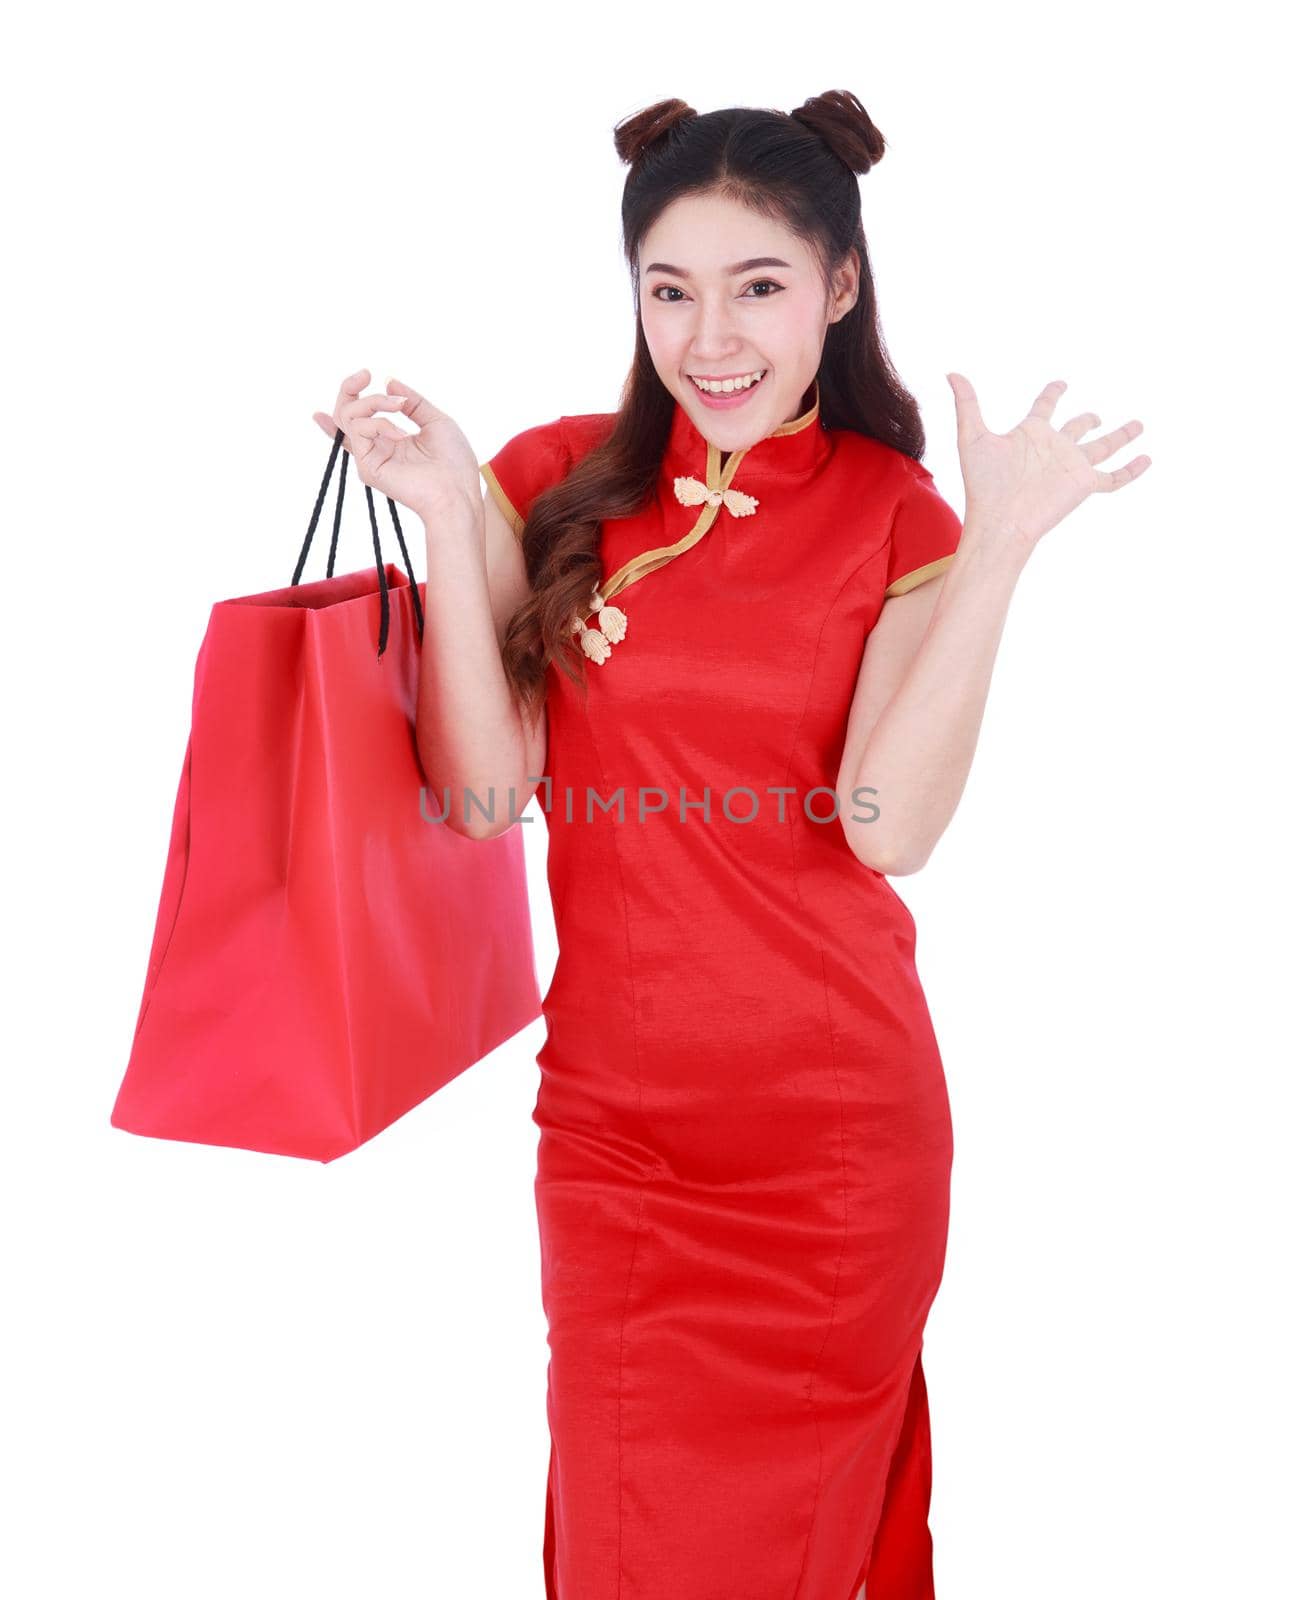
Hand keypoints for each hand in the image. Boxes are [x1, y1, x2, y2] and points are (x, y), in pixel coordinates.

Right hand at [313, 369, 481, 517]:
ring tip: (399, 406)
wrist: (458, 491)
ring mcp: (370, 457)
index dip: (350, 394)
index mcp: (390, 438)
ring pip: (348, 417)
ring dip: (374, 401)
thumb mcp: (435, 420)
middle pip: (344, 414)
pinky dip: (379, 422)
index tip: (365, 375)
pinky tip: (401, 433)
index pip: (358, 417)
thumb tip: (388, 381)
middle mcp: (376, 447)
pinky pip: (359, 430)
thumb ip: (412, 402)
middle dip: (349, 389)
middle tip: (366, 374)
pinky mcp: (368, 467)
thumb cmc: (453, 462)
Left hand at [945, 374, 1150, 553]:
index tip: (1061, 384)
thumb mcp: (973, 438)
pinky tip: (1148, 459)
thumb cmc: (983, 484)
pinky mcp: (1084, 484)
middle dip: (1088, 420)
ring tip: (1139, 425)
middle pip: (1078, 427)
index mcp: (1031, 434)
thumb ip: (967, 404)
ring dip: (1121, 435)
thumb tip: (951, 372)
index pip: (1045, 407)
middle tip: (1096, 416)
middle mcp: (1054, 447)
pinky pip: (1114, 477)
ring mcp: (1071, 466)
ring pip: (1104, 446)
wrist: (999, 521)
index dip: (1053, 393)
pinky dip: (1132, 470)